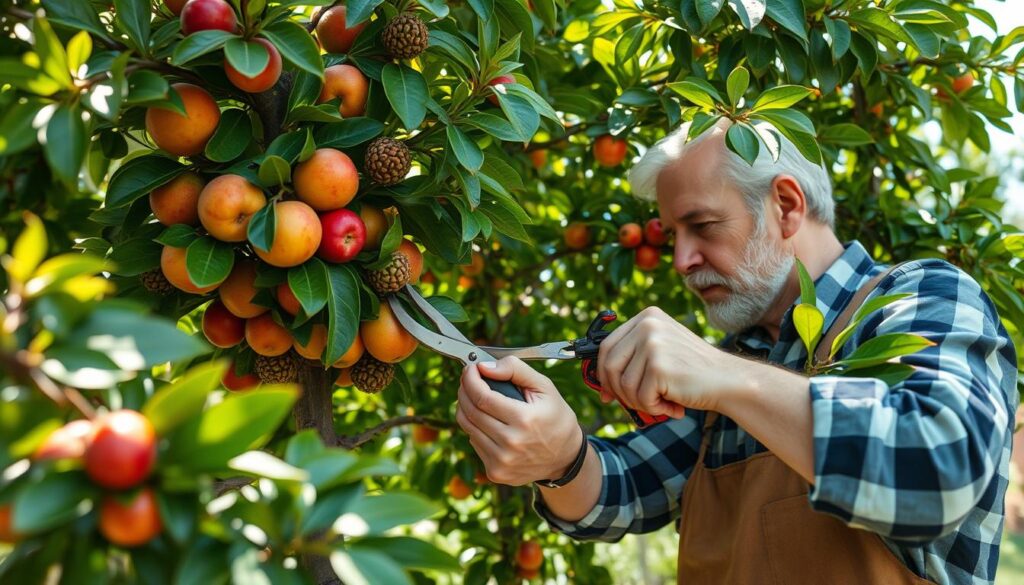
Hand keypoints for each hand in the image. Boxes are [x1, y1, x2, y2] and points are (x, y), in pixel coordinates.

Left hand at [456, 357, 581, 485]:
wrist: (564, 457)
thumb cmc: (554, 417)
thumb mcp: (545, 387)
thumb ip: (516, 370)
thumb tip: (484, 367)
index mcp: (524, 420)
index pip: (482, 397)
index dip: (471, 379)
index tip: (470, 369)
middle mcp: (511, 443)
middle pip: (471, 412)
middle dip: (464, 390)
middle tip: (468, 379)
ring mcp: (502, 461)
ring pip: (467, 428)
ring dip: (465, 408)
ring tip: (474, 396)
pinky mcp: (496, 472)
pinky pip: (474, 443)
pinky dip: (475, 427)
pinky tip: (485, 420)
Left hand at [596, 306, 743, 417]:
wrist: (728, 380)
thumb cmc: (692, 372)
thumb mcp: (661, 353)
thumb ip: (633, 360)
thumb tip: (600, 387)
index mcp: (647, 316)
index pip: (606, 346)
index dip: (603, 373)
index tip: (608, 392)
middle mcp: (647, 325)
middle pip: (608, 365)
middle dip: (618, 391)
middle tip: (637, 404)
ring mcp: (652, 343)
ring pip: (623, 386)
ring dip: (640, 402)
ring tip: (663, 402)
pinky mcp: (659, 365)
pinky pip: (640, 397)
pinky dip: (654, 408)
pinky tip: (673, 405)